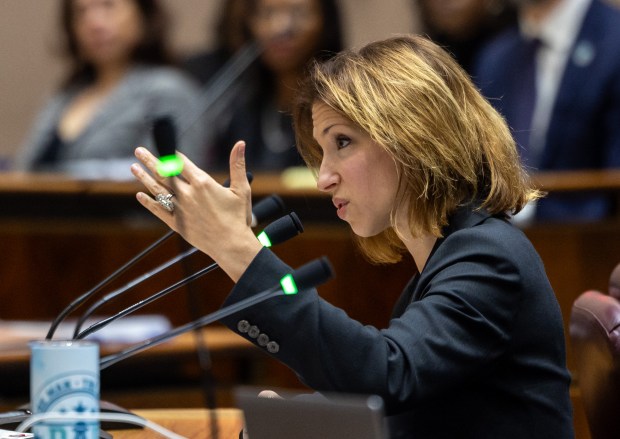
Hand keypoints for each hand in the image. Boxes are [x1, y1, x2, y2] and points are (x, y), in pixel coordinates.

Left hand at [131, 141, 262, 280]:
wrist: (231, 245)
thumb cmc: (238, 217)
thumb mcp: (241, 188)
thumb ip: (238, 164)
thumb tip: (240, 144)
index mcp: (203, 183)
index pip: (182, 163)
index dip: (172, 155)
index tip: (164, 148)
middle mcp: (188, 194)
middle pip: (164, 174)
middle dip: (150, 161)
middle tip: (138, 151)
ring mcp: (180, 209)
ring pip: (158, 190)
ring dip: (144, 178)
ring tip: (134, 168)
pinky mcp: (177, 224)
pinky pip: (158, 211)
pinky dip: (148, 203)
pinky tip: (140, 195)